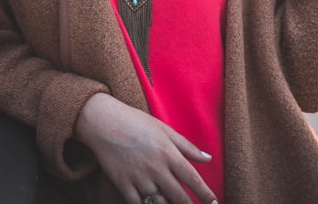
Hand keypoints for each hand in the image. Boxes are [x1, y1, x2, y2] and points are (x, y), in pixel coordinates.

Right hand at [74, 93, 217, 203]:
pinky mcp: (123, 185)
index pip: (193, 179)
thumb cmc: (135, 122)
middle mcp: (156, 168)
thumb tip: (208, 158)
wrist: (103, 122)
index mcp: (168, 153)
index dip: (205, 194)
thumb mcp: (164, 129)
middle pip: (179, 196)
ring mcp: (139, 178)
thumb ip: (187, 146)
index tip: (214, 203)